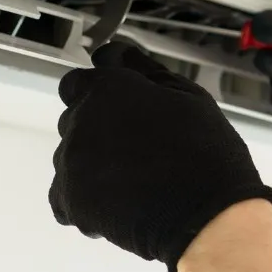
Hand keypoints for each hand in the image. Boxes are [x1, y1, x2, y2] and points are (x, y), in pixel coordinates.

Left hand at [50, 42, 271, 271]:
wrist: (208, 216)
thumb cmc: (206, 155)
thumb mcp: (188, 96)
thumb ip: (144, 70)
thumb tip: (117, 55)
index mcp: (107, 90)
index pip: (76, 83)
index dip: (98, 93)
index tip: (117, 105)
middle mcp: (81, 123)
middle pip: (74, 120)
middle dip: (99, 129)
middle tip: (138, 147)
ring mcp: (72, 165)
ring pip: (70, 158)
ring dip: (93, 164)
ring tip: (134, 179)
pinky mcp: (72, 203)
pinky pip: (63, 197)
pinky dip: (83, 199)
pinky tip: (116, 201)